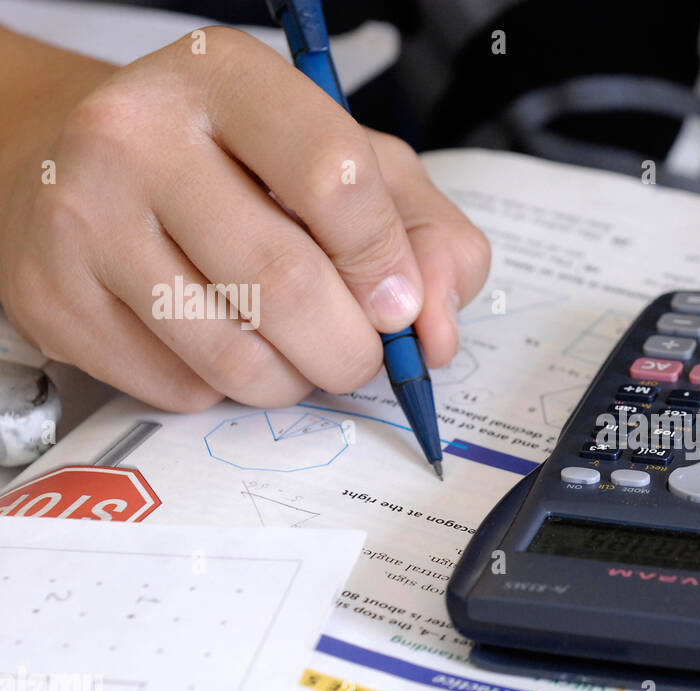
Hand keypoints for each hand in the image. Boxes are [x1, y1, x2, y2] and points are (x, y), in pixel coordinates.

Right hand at [0, 26, 489, 410]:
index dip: (385, 261)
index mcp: (229, 78)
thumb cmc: (243, 169)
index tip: (398, 303)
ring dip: (294, 379)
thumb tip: (435, 331)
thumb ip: (425, 234)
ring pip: (235, 356)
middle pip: (287, 284)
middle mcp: (137, 135)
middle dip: (351, 349)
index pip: (334, 177)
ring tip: (294, 350)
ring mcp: (82, 217)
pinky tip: (219, 343)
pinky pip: (180, 388)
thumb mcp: (352, 166)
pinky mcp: (51, 296)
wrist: (84, 170)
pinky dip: (227, 390)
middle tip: (358, 353)